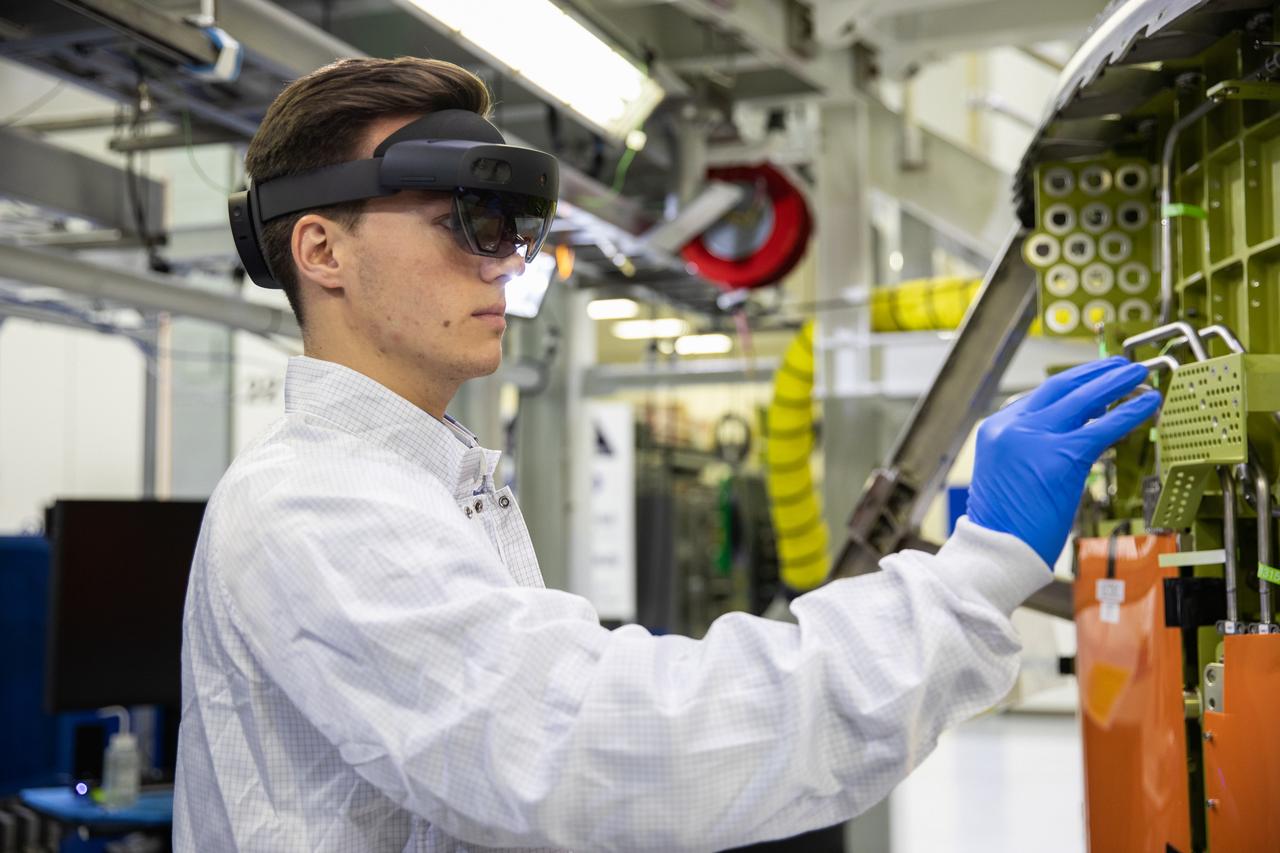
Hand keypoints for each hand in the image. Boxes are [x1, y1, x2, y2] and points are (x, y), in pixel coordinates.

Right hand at [966, 357, 1160, 567]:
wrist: (996, 550)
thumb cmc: (1005, 523)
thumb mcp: (1008, 472)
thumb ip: (1032, 446)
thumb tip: (1079, 428)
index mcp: (996, 428)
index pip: (1040, 396)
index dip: (1075, 384)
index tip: (1096, 379)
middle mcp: (1013, 427)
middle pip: (1061, 387)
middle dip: (1096, 373)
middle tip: (1121, 365)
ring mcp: (1035, 439)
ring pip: (1084, 399)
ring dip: (1117, 382)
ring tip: (1138, 374)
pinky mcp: (1061, 456)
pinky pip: (1103, 427)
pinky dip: (1130, 412)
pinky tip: (1147, 403)